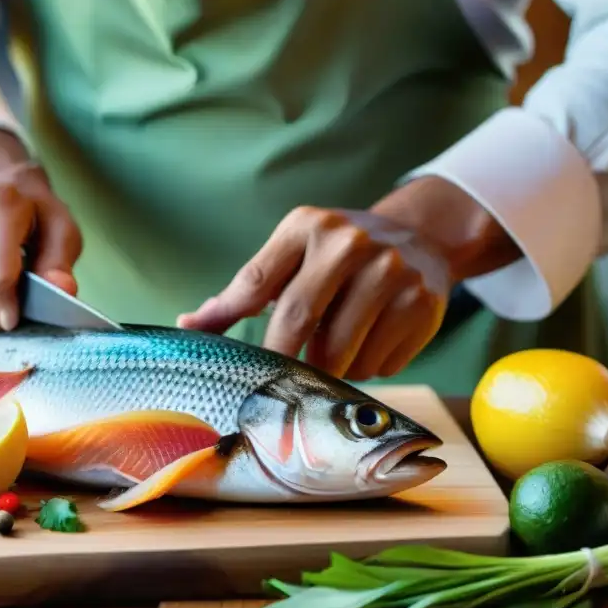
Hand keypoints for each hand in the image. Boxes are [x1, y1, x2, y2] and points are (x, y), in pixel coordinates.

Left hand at [177, 177, 521, 379]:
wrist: (421, 236)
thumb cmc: (336, 256)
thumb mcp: (290, 255)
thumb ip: (242, 292)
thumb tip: (187, 326)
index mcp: (306, 226)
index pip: (255, 284)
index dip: (230, 325)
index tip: (223, 356)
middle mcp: (349, 242)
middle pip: (298, 321)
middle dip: (282, 360)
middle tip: (276, 380)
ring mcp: (390, 271)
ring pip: (340, 352)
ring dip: (328, 370)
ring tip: (331, 356)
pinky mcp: (420, 303)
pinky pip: (378, 364)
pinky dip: (365, 370)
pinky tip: (368, 347)